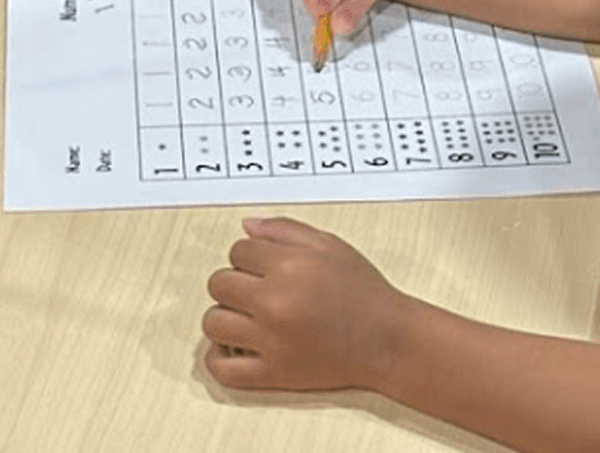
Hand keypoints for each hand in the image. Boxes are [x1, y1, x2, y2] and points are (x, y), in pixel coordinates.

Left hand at [203, 216, 406, 391]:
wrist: (386, 339)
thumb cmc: (361, 290)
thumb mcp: (328, 244)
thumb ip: (283, 229)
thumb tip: (246, 226)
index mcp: (287, 266)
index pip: (237, 250)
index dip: (248, 255)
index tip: (263, 265)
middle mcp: (273, 302)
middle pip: (219, 283)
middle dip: (233, 281)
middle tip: (255, 289)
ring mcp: (270, 341)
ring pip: (213, 322)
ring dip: (224, 316)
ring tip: (245, 317)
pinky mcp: (273, 374)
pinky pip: (224, 370)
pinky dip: (218, 358)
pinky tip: (232, 346)